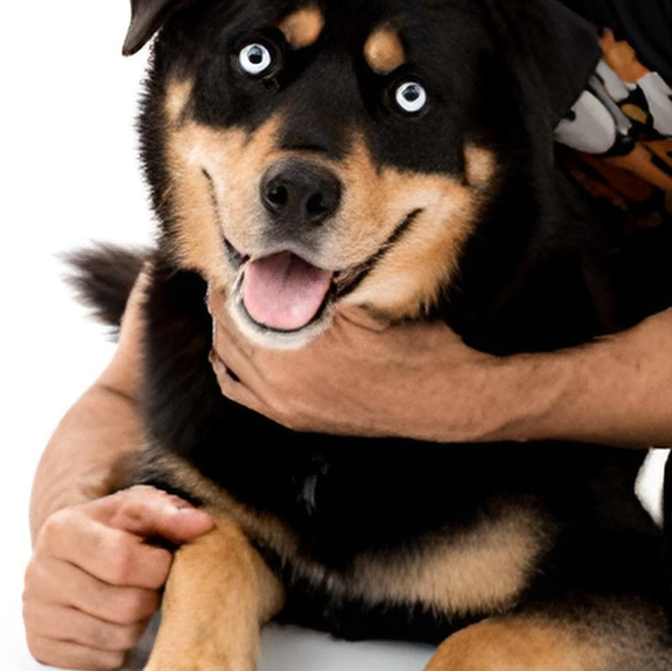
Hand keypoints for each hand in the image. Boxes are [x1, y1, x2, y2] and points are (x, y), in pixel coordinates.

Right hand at [23, 486, 213, 669]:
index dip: (157, 567)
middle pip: (122, 606)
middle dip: (151, 597)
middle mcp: (38, 573)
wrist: (71, 555)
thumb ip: (170, 513)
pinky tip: (114, 619)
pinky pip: (102, 660)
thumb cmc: (112, 529)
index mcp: (62, 531)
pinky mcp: (42, 646)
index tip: (165, 560)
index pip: (121, 561)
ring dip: (139, 623)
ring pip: (116, 638)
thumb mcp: (138, 508)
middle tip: (151, 584)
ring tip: (133, 598)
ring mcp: (36, 614)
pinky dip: (120, 645)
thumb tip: (201, 525)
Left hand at [205, 279, 502, 439]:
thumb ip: (319, 281)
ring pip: (227, 362)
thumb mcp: (367, 300)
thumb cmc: (416, 348)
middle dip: (227, 297)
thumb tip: (283, 253)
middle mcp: (280, 386)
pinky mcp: (293, 419)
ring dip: (227, 329)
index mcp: (294, 353)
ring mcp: (284, 407)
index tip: (239, 251)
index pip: (238, 304)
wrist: (445, 399)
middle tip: (236, 269)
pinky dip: (232, 365)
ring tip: (237, 299)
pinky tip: (240, 346)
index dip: (235, 273)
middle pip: (226, 332)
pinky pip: (241, 392)